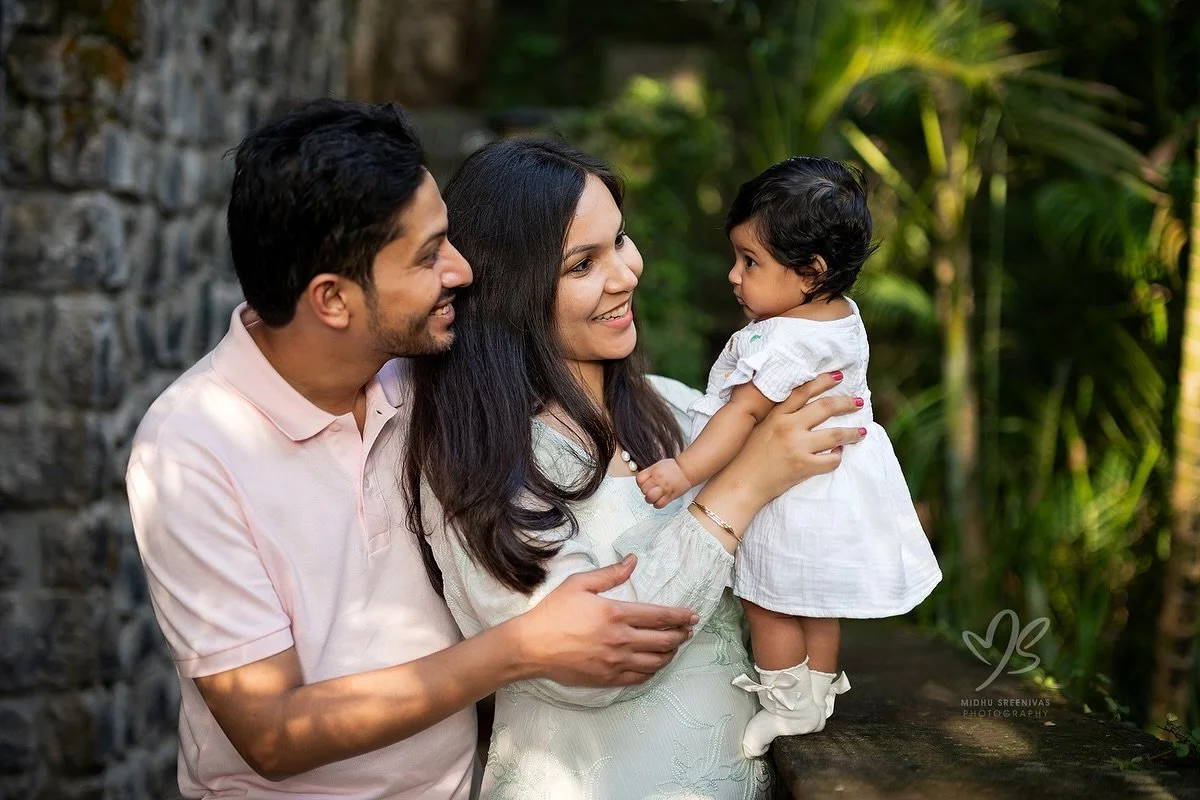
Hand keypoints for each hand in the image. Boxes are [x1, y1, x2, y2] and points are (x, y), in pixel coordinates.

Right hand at [512, 555, 697, 686]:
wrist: (532, 646)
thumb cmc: (554, 612)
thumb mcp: (580, 583)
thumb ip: (610, 573)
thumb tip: (633, 560)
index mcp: (616, 613)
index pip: (659, 616)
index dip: (680, 616)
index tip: (692, 616)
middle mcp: (621, 640)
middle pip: (663, 640)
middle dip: (681, 635)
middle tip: (688, 631)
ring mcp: (615, 662)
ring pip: (656, 662)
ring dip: (670, 654)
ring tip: (675, 647)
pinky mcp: (607, 678)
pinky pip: (640, 678)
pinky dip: (653, 671)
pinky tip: (655, 664)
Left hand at [636, 458, 691, 508]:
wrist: (687, 470)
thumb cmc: (673, 468)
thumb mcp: (658, 465)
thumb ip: (650, 473)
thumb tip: (643, 481)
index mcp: (653, 471)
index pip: (639, 479)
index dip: (640, 483)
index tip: (644, 484)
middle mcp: (658, 479)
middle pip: (643, 490)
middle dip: (645, 492)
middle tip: (650, 491)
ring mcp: (664, 488)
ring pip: (650, 498)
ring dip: (650, 499)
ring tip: (654, 497)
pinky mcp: (670, 496)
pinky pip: (659, 505)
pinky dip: (657, 504)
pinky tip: (659, 501)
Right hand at [734, 372, 864, 500]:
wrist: (740, 483)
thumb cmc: (748, 458)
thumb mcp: (761, 429)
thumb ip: (779, 417)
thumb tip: (802, 410)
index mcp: (776, 415)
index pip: (804, 391)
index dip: (823, 381)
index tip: (839, 376)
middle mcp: (788, 426)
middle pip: (825, 407)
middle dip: (846, 403)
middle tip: (859, 402)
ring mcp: (796, 446)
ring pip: (835, 434)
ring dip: (853, 432)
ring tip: (862, 431)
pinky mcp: (802, 466)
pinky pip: (831, 459)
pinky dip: (838, 457)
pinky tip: (838, 455)